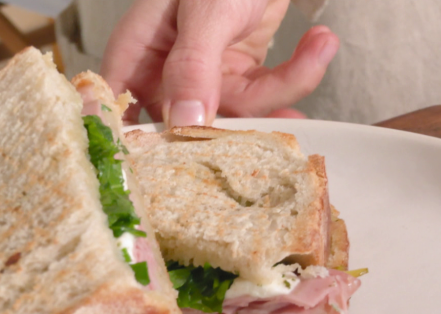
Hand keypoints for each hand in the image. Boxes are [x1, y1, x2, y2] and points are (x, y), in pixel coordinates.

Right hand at [101, 0, 338, 126]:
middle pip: (189, 128)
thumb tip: (184, 121)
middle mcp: (166, 74)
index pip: (120, 112)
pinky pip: (268, 95)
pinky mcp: (241, 77)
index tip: (174, 170)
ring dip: (288, 84)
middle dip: (241, 125)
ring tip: (320, 45)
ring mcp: (206, 79)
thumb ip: (192, 65)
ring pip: (240, 115)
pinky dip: (300, 71)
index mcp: (137, 54)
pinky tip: (320, 43)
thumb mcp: (205, 11)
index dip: (138, 148)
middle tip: (279, 113)